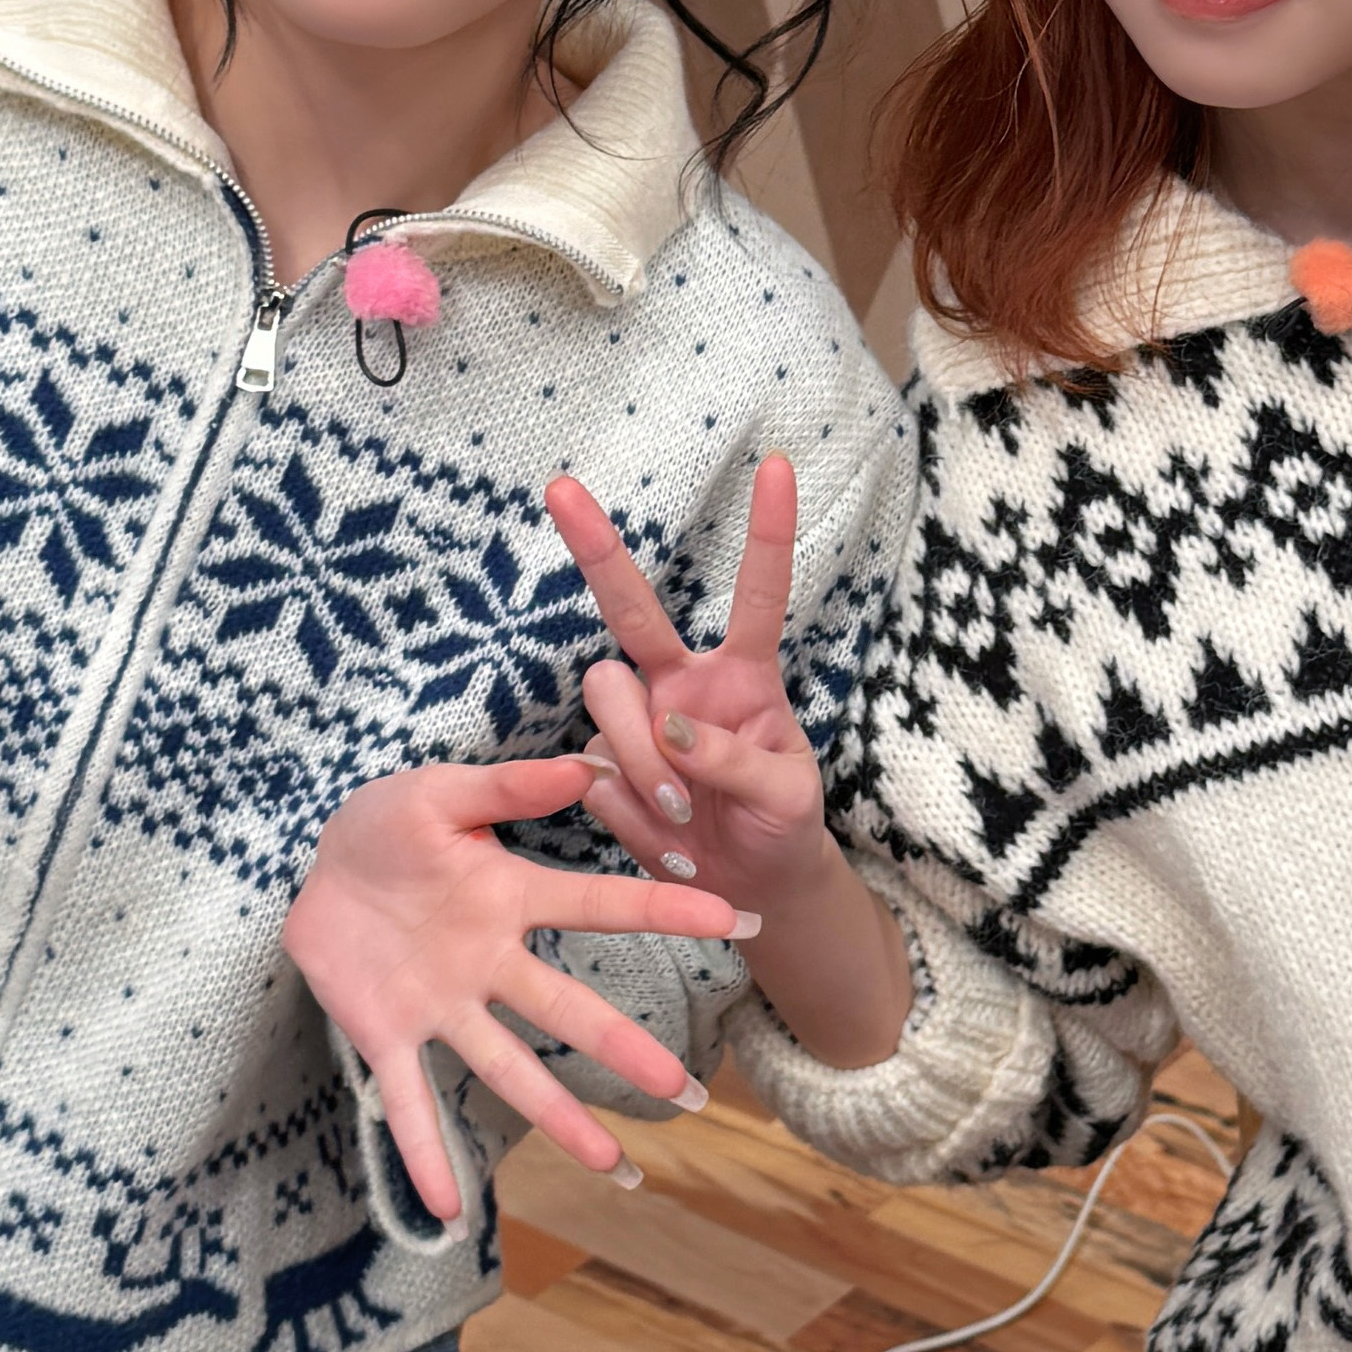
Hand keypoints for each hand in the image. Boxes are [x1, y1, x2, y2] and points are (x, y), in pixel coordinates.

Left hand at [285, 760, 757, 1225]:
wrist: (313, 867)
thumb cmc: (384, 828)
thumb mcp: (437, 794)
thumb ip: (504, 788)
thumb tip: (582, 766)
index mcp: (507, 896)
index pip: (599, 905)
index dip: (667, 912)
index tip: (738, 924)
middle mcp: (488, 963)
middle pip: (567, 1010)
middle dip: (625, 1051)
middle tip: (685, 1092)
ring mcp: (441, 1005)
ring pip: (508, 1068)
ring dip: (558, 1118)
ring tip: (613, 1167)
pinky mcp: (384, 1033)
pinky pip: (409, 1099)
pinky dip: (426, 1153)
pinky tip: (448, 1207)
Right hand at [546, 456, 829, 900]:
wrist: (751, 887)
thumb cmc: (783, 822)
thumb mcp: (789, 794)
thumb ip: (740, 759)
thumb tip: (673, 728)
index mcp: (744, 674)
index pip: (758, 594)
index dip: (768, 532)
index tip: (776, 464)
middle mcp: (682, 682)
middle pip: (631, 608)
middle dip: (597, 548)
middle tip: (561, 489)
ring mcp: (637, 723)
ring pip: (605, 697)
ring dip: (642, 757)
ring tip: (685, 813)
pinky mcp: (604, 770)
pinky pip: (594, 773)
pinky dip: (631, 811)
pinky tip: (667, 838)